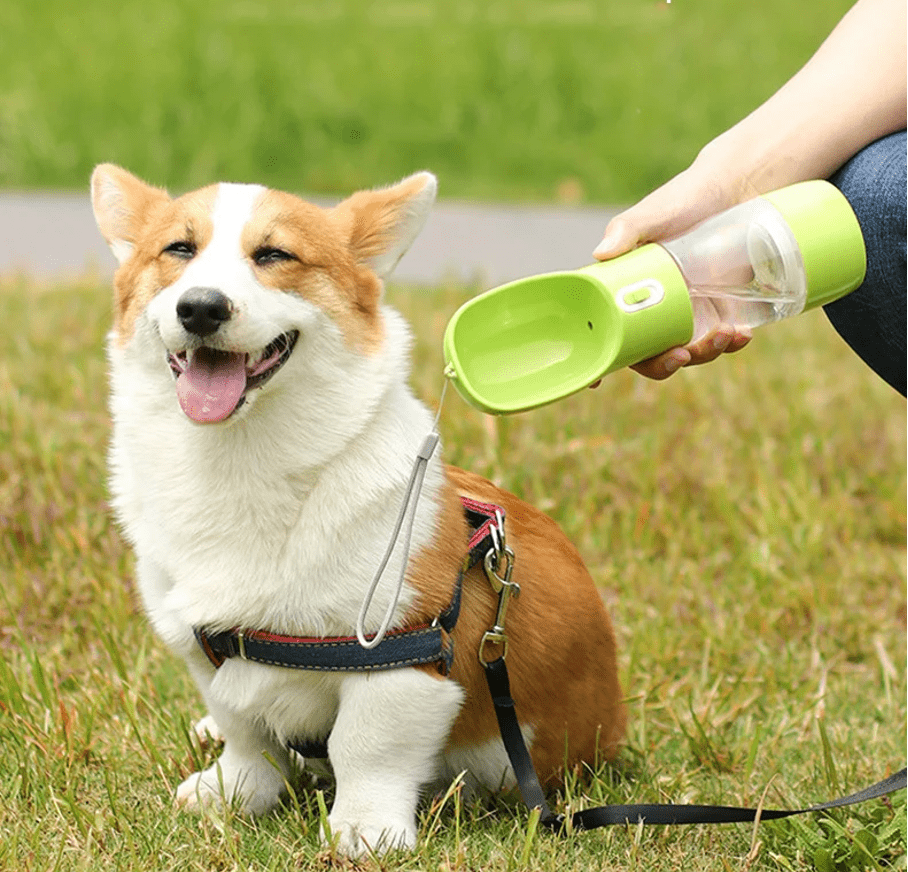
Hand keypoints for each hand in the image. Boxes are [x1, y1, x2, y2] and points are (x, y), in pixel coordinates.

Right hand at [591, 155, 753, 379]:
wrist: (736, 190)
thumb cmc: (684, 199)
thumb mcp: (652, 214)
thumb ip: (626, 230)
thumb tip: (601, 253)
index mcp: (623, 293)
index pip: (603, 332)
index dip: (597, 361)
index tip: (593, 383)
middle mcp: (650, 310)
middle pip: (645, 356)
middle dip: (662, 365)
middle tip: (680, 355)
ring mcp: (685, 315)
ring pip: (685, 353)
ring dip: (702, 355)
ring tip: (725, 334)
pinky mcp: (718, 312)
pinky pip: (720, 341)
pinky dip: (731, 344)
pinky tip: (742, 334)